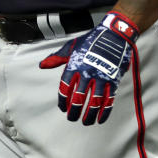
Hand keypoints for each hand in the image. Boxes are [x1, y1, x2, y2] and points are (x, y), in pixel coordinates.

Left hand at [39, 11, 137, 125]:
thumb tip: (42, 65)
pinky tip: (100, 119)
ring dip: (89, 114)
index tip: (63, 108)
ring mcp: (101, 77)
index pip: (65, 88)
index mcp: (74, 66)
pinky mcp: (113, 80)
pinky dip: (105, 111)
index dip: (63, 100)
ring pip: (93, 102)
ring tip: (86, 122)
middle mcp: (86, 73)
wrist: (114, 35)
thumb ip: (57, 58)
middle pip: (78, 98)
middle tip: (72, 118)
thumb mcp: (71, 47)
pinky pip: (109, 99)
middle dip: (74, 111)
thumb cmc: (92, 40)